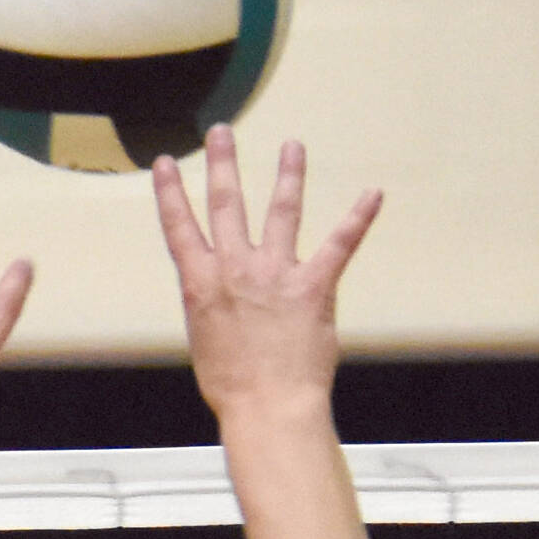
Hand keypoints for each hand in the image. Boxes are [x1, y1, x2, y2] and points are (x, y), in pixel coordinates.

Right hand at [154, 126, 380, 421]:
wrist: (267, 405)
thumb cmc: (232, 385)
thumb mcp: (205, 340)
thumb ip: (212, 306)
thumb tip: (220, 295)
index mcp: (201, 285)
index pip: (179, 229)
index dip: (171, 193)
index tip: (165, 164)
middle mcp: (235, 271)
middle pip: (227, 205)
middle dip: (224, 165)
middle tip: (221, 133)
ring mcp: (276, 275)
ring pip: (282, 212)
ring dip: (287, 176)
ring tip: (292, 147)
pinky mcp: (314, 286)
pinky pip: (340, 244)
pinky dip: (358, 218)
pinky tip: (372, 195)